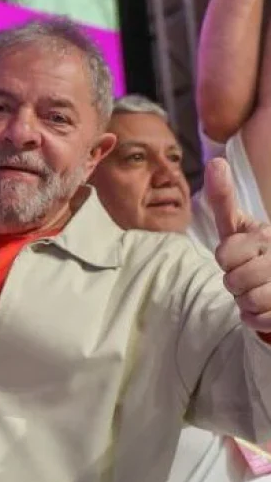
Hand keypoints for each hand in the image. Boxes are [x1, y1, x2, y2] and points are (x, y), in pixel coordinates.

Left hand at [206, 158, 270, 330]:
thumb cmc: (253, 251)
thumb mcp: (236, 225)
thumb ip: (223, 198)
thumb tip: (216, 162)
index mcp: (267, 236)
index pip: (225, 253)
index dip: (226, 258)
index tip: (239, 254)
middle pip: (234, 280)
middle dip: (234, 282)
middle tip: (247, 276)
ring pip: (248, 301)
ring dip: (245, 300)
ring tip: (257, 290)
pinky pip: (258, 319)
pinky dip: (254, 317)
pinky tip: (264, 306)